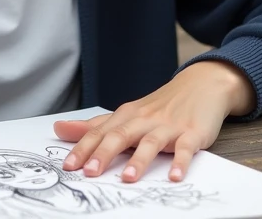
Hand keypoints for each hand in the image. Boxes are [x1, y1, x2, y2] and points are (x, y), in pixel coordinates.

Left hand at [52, 61, 253, 183]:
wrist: (201, 83)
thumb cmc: (160, 105)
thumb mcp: (126, 114)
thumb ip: (95, 126)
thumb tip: (59, 129)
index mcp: (126, 116)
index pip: (100, 133)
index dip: (83, 148)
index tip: (68, 165)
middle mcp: (144, 120)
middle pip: (120, 135)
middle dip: (104, 154)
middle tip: (90, 173)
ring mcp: (168, 126)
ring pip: (150, 143)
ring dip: (139, 160)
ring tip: (127, 178)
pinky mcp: (192, 133)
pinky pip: (185, 149)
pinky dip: (180, 162)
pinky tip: (174, 176)